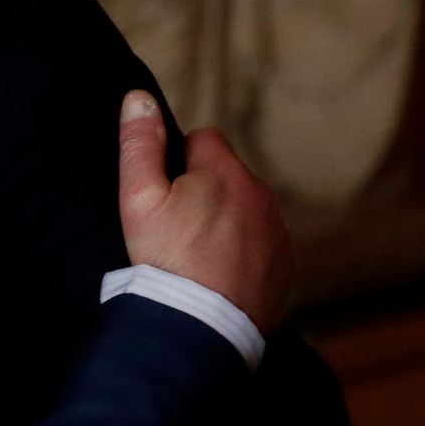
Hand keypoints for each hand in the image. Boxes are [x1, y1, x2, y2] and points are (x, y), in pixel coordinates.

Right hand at [118, 91, 293, 331]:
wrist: (201, 328)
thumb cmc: (165, 260)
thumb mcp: (138, 198)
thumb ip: (139, 143)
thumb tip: (139, 96)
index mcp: (225, 172)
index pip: (204, 140)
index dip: (179, 162)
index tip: (167, 195)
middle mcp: (261, 196)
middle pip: (229, 177)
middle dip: (206, 192)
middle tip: (177, 230)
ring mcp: (278, 234)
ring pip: (248, 211)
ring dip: (228, 222)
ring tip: (197, 257)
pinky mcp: (286, 268)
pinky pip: (263, 246)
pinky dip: (245, 254)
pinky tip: (219, 277)